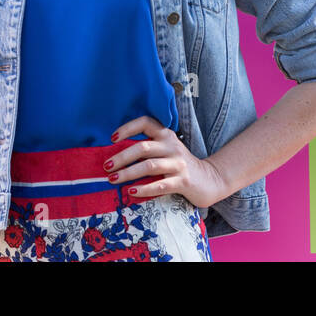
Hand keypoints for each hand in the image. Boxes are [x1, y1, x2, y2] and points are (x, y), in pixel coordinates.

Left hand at [106, 116, 229, 209]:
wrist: (209, 179)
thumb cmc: (179, 165)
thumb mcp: (166, 150)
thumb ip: (149, 147)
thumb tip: (115, 155)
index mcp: (166, 135)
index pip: (146, 122)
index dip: (128, 128)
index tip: (112, 139)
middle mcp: (172, 146)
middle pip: (143, 147)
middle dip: (122, 157)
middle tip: (106, 166)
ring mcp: (178, 164)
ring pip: (149, 166)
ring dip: (128, 173)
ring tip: (113, 179)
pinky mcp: (183, 181)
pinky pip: (160, 185)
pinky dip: (144, 189)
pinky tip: (131, 192)